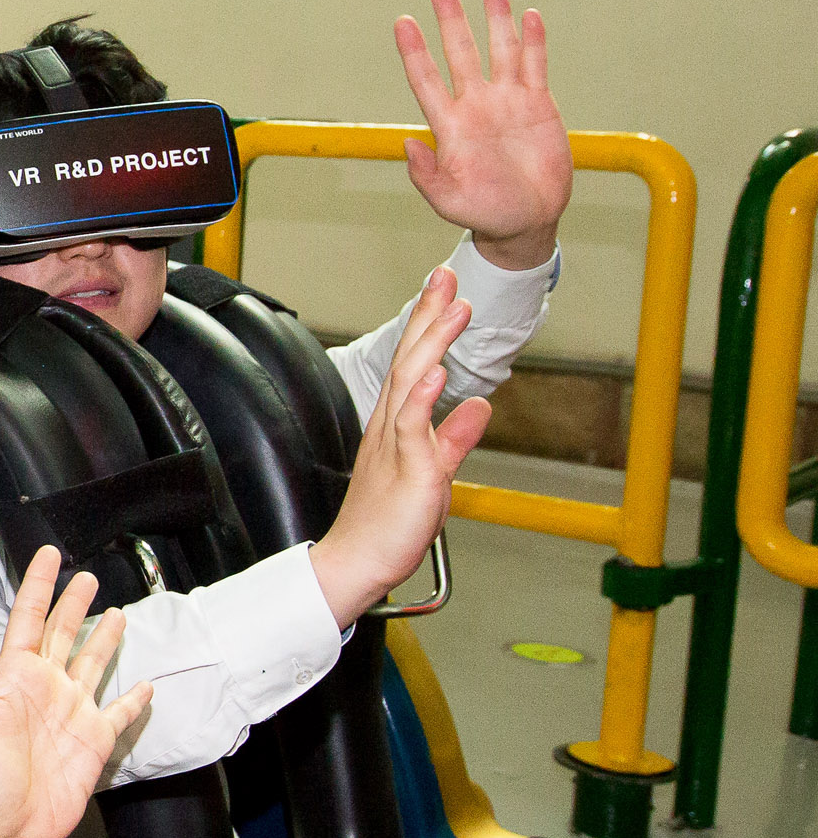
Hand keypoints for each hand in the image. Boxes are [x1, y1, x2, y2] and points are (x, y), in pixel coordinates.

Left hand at [0, 547, 147, 837]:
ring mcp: (72, 714)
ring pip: (92, 664)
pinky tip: (144, 685)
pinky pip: (120, 714)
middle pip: (62, 632)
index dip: (38, 585)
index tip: (47, 556)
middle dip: (74, 602)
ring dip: (104, 638)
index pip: (27, 619)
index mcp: (12, 680)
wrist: (5, 832)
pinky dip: (135, 699)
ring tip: (115, 612)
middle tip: (86, 575)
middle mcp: (44, 690)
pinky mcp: (95, 741)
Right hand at [309, 268, 493, 625]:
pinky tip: (435, 372)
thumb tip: (479, 405)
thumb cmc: (389, 523)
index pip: (414, 364)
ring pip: (411, 382)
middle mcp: (391, 426)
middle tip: (446, 276)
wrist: (357, 562)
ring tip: (455, 309)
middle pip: (410, 359)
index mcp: (397, 425)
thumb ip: (455, 437)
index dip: (429, 325)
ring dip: (433, 343)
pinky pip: (410, 428)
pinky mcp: (404, 469)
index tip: (444, 289)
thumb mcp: (435, 471)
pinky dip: (423, 397)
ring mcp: (395, 445)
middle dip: (430, 316)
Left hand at [394, 0, 569, 271]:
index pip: (426, 79)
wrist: (527, 219)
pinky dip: (533, 40)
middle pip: (460, 52)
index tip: (402, 21)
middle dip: (452, 19)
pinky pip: (535, 65)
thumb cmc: (484, 213)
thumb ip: (426, 175)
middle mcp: (476, 105)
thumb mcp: (447, 201)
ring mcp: (507, 101)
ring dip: (495, 18)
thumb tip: (407, 143)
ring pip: (500, 49)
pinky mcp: (538, 104)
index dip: (414, 51)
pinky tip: (528, 16)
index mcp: (450, 125)